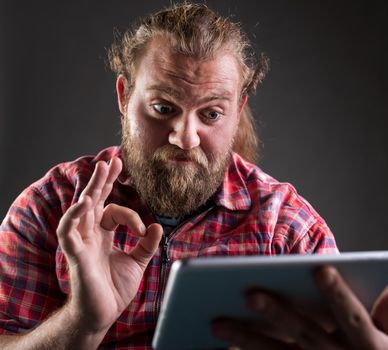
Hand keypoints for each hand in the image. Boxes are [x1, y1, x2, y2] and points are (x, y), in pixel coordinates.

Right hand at [56, 158, 162, 332]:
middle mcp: (90, 235)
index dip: (131, 215)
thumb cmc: (114, 289)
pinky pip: (68, 232)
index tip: (143, 230)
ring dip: (92, 189)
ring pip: (81, 210)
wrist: (102, 314)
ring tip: (101, 168)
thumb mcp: (137, 262)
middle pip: (95, 201)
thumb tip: (156, 225)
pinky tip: (84, 202)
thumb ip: (146, 244)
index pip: (114, 211)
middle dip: (103, 180)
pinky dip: (73, 217)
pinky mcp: (75, 255)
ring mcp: (81, 243)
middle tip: (112, 160)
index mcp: (103, 235)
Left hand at [212, 267, 387, 349]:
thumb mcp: (387, 332)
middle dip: (278, 313)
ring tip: (217, 323)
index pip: (351, 315)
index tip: (319, 268)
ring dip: (247, 339)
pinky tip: (216, 348)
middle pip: (305, 333)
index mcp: (366, 341)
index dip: (338, 293)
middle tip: (250, 293)